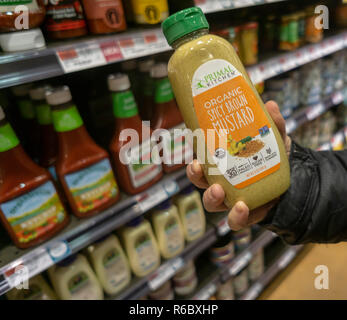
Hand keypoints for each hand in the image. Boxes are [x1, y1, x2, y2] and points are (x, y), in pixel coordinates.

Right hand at [186, 101, 291, 229]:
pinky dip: (236, 217)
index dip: (193, 161)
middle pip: (201, 183)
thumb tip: (270, 105)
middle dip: (196, 177)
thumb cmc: (275, 158)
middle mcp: (223, 182)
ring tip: (218, 191)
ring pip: (211, 204)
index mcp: (223, 164)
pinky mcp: (247, 214)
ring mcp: (232, 200)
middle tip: (198, 167)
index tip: (193, 156)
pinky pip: (236, 221)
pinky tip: (241, 208)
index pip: (201, 164)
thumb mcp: (274, 139)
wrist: (295, 181)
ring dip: (211, 198)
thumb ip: (273, 124)